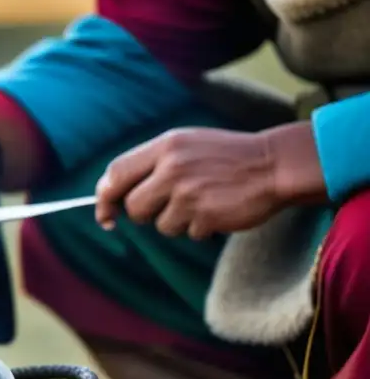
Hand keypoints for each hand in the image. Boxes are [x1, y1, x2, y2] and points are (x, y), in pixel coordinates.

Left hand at [94, 126, 315, 239]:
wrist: (274, 164)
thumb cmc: (226, 157)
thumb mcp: (186, 145)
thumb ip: (151, 164)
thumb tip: (111, 192)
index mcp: (166, 146)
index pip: (116, 173)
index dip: (104, 197)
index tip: (105, 214)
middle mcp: (172, 168)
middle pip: (133, 207)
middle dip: (145, 214)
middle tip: (169, 206)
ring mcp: (188, 193)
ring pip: (160, 225)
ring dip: (177, 222)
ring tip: (201, 203)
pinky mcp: (205, 215)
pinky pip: (188, 234)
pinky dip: (200, 228)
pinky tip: (217, 210)